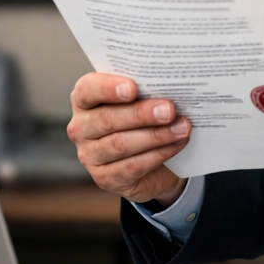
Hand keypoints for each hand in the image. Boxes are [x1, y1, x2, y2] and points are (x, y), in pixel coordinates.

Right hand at [67, 73, 189, 205]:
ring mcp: (90, 156)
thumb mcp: (144, 99)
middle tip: (170, 110)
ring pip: (121, 144)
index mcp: (86, 100)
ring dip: (156, 135)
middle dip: (142, 114)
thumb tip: (172, 84)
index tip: (133, 88)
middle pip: (107, 119)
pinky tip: (177, 144)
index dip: (108, 88)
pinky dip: (159, 154)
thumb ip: (148, 89)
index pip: (87, 89)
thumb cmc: (145, 118)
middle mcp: (81, 127)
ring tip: (182, 128)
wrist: (154, 159)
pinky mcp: (105, 178)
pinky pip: (132, 166)